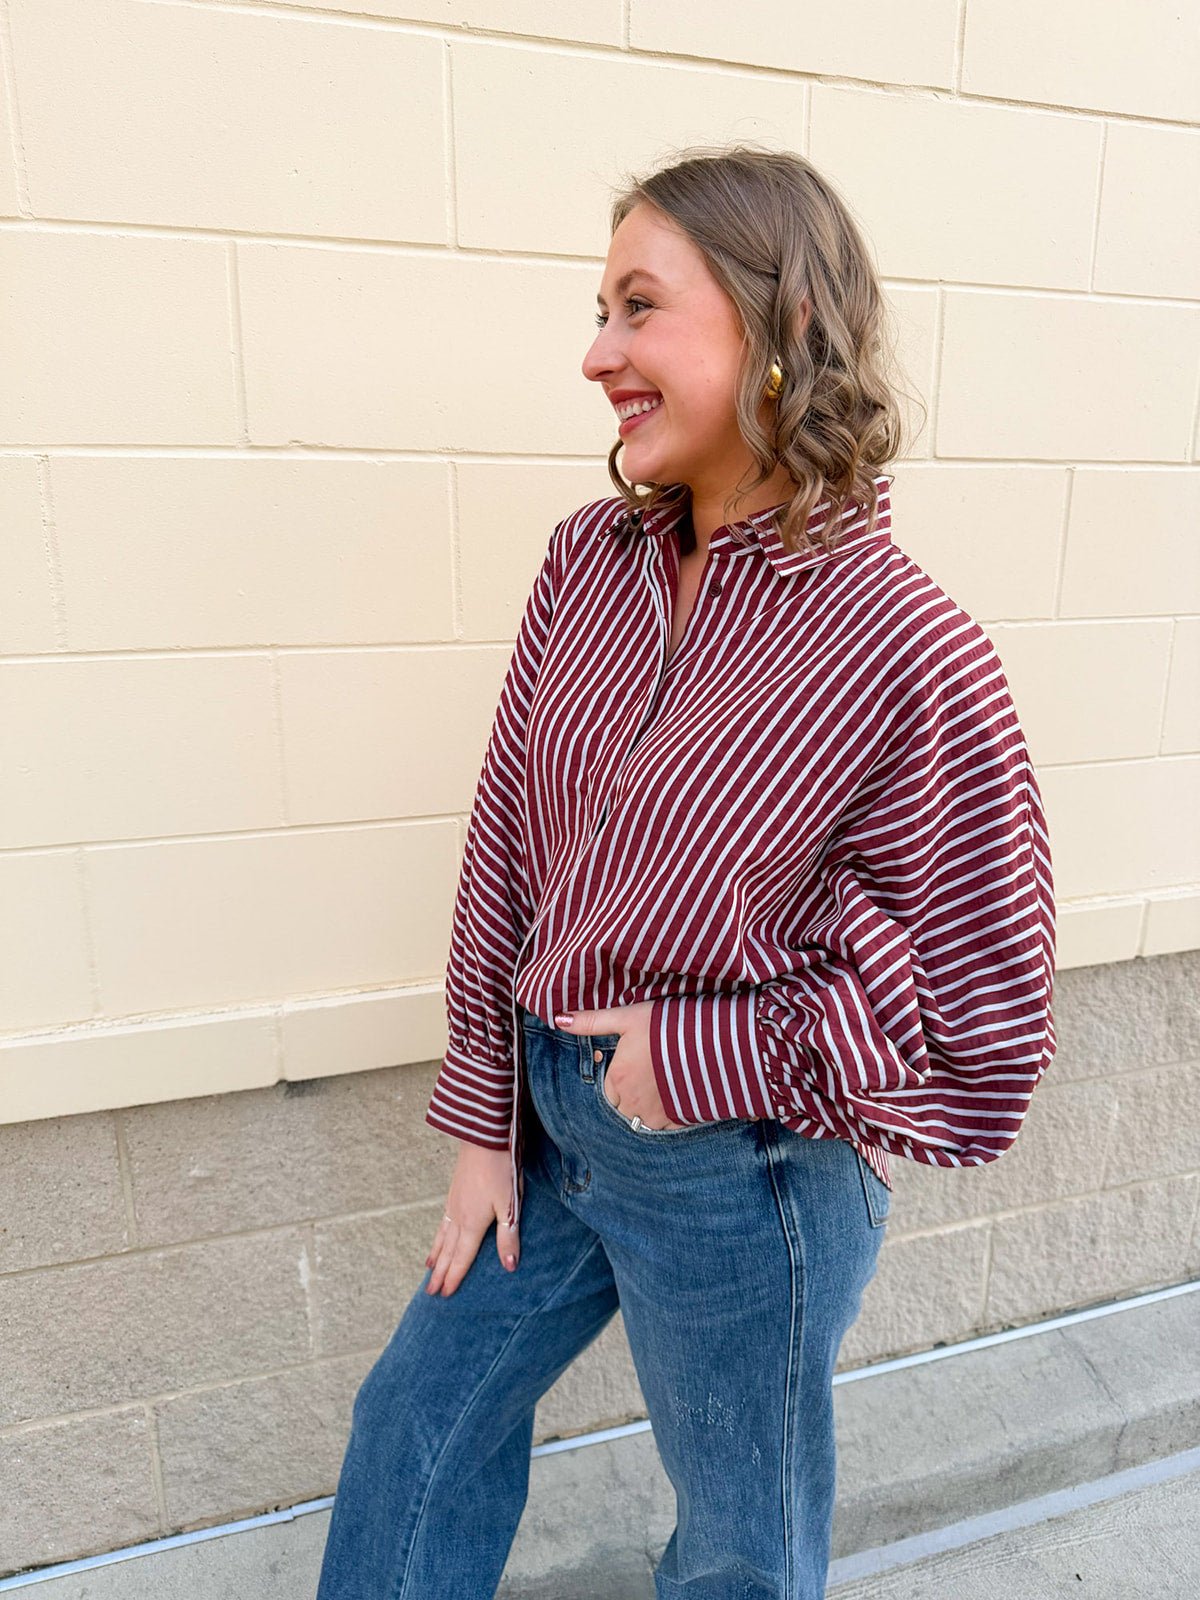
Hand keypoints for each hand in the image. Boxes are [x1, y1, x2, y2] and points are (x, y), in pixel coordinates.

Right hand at [424, 1140, 520, 1296]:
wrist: (483, 1136)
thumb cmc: (500, 1169)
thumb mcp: (509, 1204)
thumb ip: (508, 1236)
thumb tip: (509, 1267)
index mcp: (472, 1223)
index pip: (461, 1258)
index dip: (454, 1277)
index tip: (444, 1294)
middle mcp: (458, 1217)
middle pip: (447, 1251)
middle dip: (440, 1273)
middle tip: (429, 1292)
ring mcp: (454, 1203)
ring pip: (441, 1236)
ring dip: (436, 1255)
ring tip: (429, 1269)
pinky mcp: (454, 1191)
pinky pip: (442, 1221)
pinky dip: (438, 1235)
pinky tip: (439, 1235)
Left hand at [554, 1003, 686, 1129]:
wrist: (712, 1042)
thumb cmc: (666, 1026)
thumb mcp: (627, 1017)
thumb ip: (592, 1022)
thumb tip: (559, 1019)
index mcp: (618, 1079)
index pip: (607, 1093)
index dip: (617, 1082)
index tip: (630, 1070)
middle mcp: (633, 1103)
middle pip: (621, 1111)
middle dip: (628, 1100)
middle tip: (645, 1080)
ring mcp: (657, 1116)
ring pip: (642, 1123)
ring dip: (646, 1112)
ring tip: (659, 1092)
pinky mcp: (680, 1121)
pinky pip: (666, 1131)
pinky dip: (667, 1121)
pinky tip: (675, 1102)